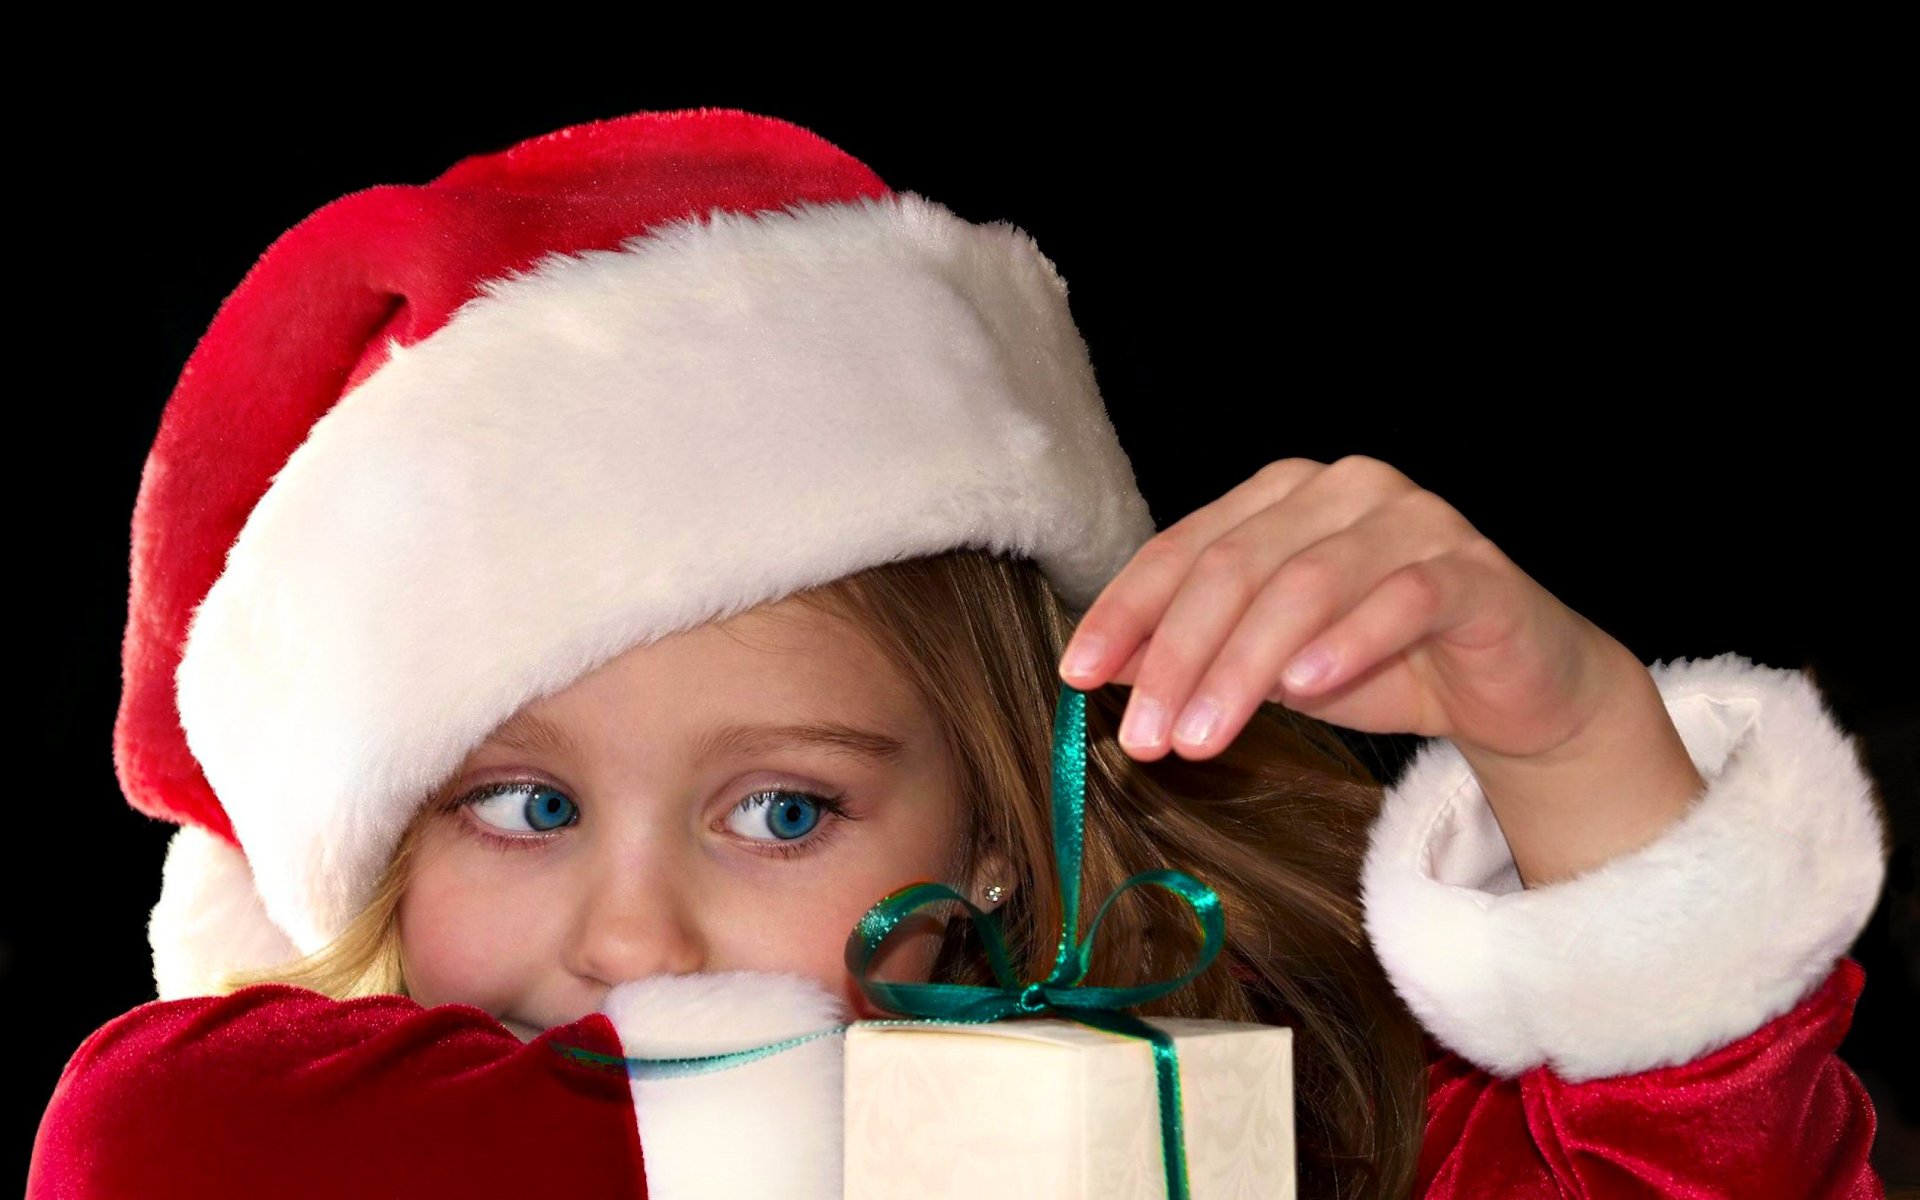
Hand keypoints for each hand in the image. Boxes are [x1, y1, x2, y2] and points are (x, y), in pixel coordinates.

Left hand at [1058, 456, 1627, 763]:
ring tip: (1202, 737)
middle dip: (1178, 657)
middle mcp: (1344, 490)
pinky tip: (1303, 690)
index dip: (1124, 611)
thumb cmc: (1380, 662)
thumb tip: (1103, 666)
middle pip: (1235, 567)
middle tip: (1144, 738)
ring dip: (1243, 667)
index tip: (1075, 674)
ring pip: (1306, 585)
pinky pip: (1401, 599)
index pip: (1184, 548)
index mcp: (1282, 497)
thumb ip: (1194, 651)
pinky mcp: (1472, 570)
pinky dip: (1345, 643)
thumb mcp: (1268, 664)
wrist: (1514, 689)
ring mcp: (1413, 521)